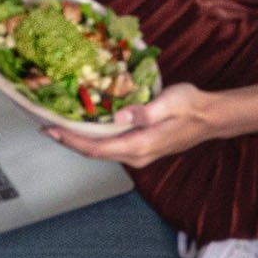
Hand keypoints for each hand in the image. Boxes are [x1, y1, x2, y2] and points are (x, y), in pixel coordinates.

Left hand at [43, 83, 217, 163]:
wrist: (211, 118)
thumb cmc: (192, 107)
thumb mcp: (171, 103)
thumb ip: (145, 111)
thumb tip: (119, 117)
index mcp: (140, 145)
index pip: (97, 148)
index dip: (71, 140)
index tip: (51, 129)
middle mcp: (136, 155)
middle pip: (94, 152)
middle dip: (68, 140)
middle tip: (45, 125)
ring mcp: (138, 154)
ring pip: (100, 151)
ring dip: (78, 139)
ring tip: (58, 125)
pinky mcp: (140, 147)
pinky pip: (110, 146)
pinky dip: (92, 137)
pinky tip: (84, 126)